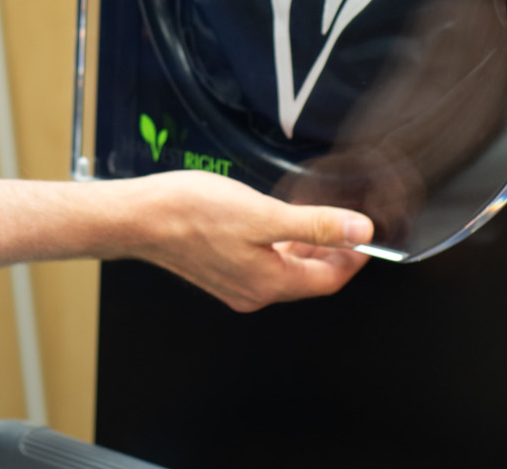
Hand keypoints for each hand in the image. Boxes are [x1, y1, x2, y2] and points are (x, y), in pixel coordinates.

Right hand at [117, 170, 371, 312]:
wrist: (139, 217)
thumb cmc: (190, 214)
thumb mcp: (264, 214)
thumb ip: (315, 224)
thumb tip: (358, 231)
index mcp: (270, 283)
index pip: (329, 280)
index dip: (354, 259)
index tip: (367, 238)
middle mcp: (254, 291)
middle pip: (308, 277)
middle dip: (332, 252)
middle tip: (347, 226)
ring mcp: (235, 283)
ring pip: (285, 270)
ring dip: (305, 247)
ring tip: (316, 219)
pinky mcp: (220, 270)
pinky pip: (263, 263)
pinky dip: (279, 246)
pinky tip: (275, 222)